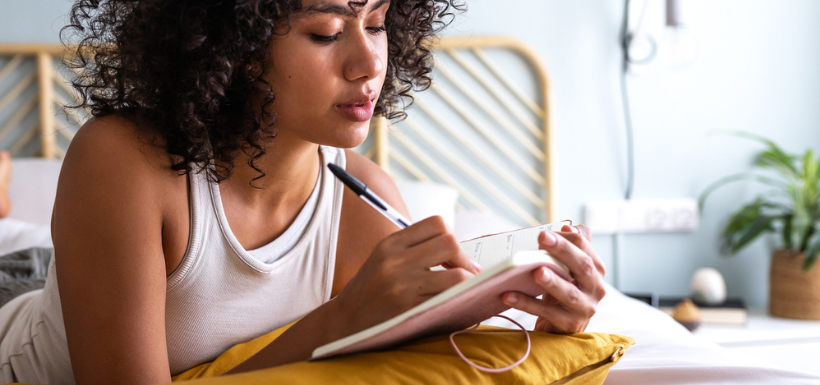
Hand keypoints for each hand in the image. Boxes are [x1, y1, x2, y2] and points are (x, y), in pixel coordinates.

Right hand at [333, 216, 480, 336]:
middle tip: (465, 272)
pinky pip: (448, 300)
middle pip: (450, 243)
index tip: (452, 254)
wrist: (345, 320)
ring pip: (456, 275)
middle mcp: (396, 260)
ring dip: (467, 282)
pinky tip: (456, 303)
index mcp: (391, 243)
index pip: (436, 223)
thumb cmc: (369, 289)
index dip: (451, 236)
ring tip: (465, 289)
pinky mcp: (409, 309)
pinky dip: (459, 300)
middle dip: (464, 258)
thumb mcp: (383, 258)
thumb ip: (413, 248)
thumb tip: (456, 249)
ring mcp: (403, 285)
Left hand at [501, 225, 605, 333]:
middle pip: (583, 267)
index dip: (567, 239)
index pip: (585, 249)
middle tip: (542, 237)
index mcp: (596, 270)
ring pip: (569, 293)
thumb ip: (572, 248)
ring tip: (535, 271)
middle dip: (563, 250)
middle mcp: (596, 289)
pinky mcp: (569, 325)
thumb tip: (569, 226)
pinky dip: (527, 303)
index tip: (546, 232)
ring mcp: (584, 308)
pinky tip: (508, 295)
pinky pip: (546, 313)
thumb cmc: (563, 290)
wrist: (561, 326)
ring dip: (552, 281)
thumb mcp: (568, 269)